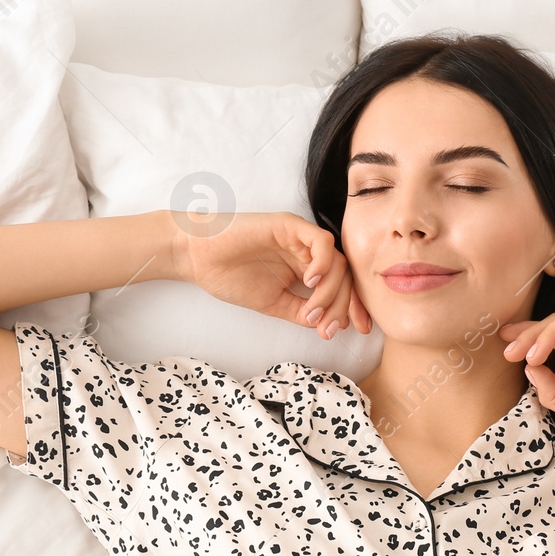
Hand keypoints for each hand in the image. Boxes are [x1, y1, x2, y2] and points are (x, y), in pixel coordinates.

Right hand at [174, 211, 371, 337]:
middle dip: (347, 304)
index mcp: (306, 268)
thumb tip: (328, 325)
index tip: (356, 330)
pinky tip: (311, 283)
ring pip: (337, 261)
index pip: (341, 286)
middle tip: (332, 328)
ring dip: (331, 291)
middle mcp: (308, 252)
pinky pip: (321, 242)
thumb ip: (300, 311)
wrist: (198, 258)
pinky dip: (323, 264)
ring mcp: (300, 238)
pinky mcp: (290, 225)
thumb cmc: (230, 277)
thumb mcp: (273, 304)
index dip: (353, 307)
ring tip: (312, 311)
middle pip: (344, 275)